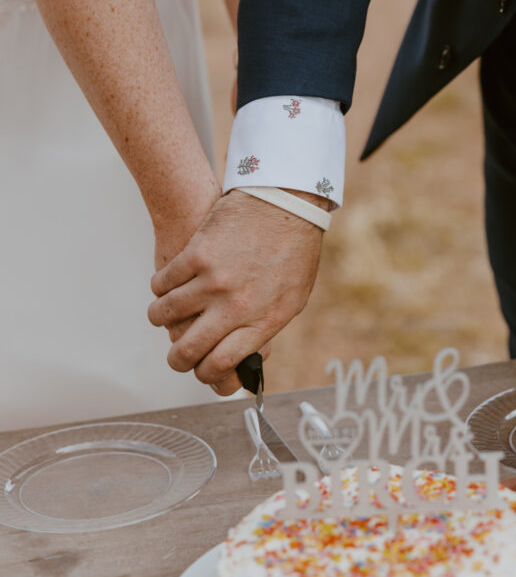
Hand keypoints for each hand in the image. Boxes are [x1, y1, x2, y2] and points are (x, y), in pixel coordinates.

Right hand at [147, 189, 324, 394]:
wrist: (288, 201)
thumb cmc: (294, 249)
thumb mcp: (292, 299)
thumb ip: (265, 327)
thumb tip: (247, 355)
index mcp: (262, 321)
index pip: (221, 365)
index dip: (205, 374)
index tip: (200, 370)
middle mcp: (235, 306)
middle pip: (188, 350)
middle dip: (177, 360)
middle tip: (175, 356)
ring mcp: (214, 281)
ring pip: (166, 315)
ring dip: (160, 318)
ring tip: (162, 315)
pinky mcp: (196, 255)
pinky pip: (163, 283)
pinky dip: (160, 287)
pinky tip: (165, 286)